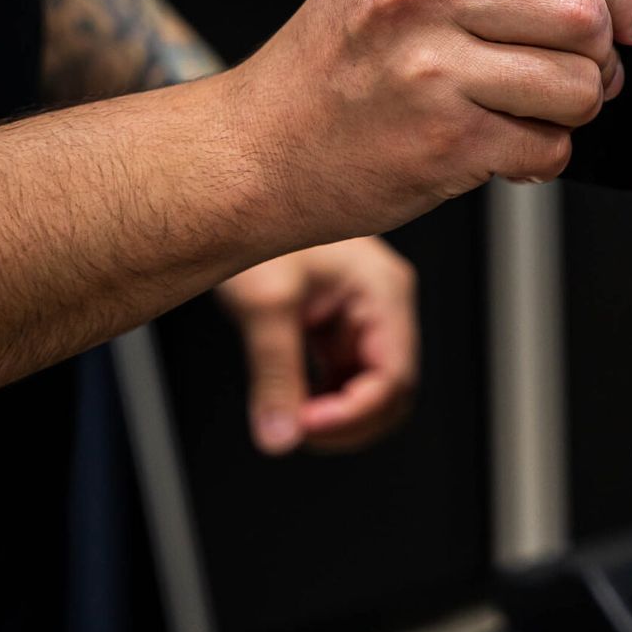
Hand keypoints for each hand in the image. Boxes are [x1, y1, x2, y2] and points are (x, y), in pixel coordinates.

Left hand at [217, 237, 418, 454]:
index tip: (306, 426)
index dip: (355, 413)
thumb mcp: (265, 301)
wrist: (237, 195)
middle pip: (391, 391)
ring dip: (334, 415)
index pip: (394, 375)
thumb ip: (275, 371)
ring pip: (368, 390)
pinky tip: (290, 400)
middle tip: (296, 429)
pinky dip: (320, 399)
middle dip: (349, 422)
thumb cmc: (257, 219)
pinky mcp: (338, 326)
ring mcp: (362, 317)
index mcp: (384, 291)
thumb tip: (281, 436)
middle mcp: (382, 306)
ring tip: (288, 416)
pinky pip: (343, 377)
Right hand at [221, 0, 631, 249]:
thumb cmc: (330, 71)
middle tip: (587, 71)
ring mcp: (431, 70)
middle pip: (581, 8)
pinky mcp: (445, 141)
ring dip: (576, 107)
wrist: (252, 152)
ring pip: (577, 83)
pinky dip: (543, 156)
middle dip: (604, 50)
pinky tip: (503, 146)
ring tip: (535, 110)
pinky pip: (549, 146)